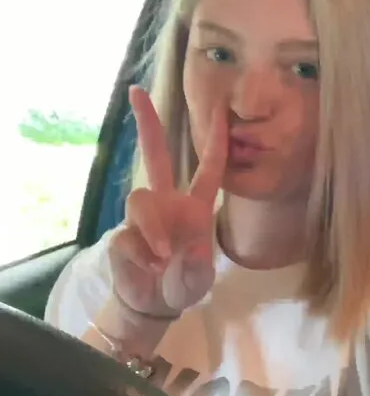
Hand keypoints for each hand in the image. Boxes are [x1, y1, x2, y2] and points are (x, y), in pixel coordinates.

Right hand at [107, 85, 227, 317]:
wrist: (154, 304)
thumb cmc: (183, 284)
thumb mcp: (199, 280)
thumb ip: (197, 268)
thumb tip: (188, 251)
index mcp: (195, 207)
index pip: (209, 169)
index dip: (216, 142)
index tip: (221, 111)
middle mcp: (168, 203)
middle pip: (156, 155)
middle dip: (147, 123)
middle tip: (136, 91)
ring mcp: (143, 216)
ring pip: (140, 200)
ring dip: (153, 228)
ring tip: (163, 257)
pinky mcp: (122, 234)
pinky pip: (127, 235)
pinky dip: (140, 253)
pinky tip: (149, 268)